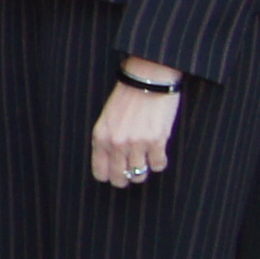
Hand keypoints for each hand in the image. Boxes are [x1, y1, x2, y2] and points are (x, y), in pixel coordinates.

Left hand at [89, 72, 180, 189]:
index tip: (117, 174)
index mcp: (100, 138)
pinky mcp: (156, 141)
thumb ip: (107, 141)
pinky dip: (159, 163)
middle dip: (126, 179)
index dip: (109, 176)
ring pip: (139, 175)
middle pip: (120, 178)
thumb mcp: (107, 119)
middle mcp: (116, 144)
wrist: (147, 79)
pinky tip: (158, 153)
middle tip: (133, 172)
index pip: (100, 173)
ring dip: (143, 171)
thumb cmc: (127, 97)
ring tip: (146, 160)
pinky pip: (158, 165)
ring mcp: (136, 144)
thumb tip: (113, 164)